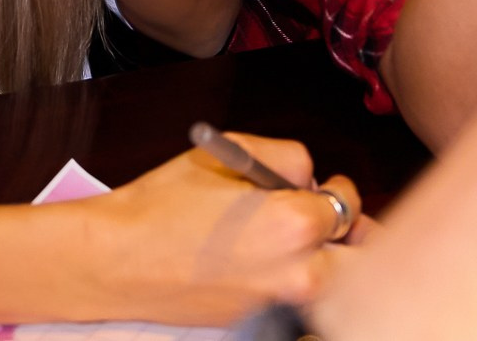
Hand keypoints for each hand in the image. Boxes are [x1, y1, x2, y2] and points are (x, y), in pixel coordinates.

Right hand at [91, 132, 365, 324]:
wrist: (116, 260)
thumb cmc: (164, 203)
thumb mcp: (228, 152)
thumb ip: (287, 156)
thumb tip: (312, 176)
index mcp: (295, 222)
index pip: (345, 202)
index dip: (329, 188)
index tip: (315, 188)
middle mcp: (299, 272)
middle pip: (360, 254)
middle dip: (346, 232)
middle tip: (320, 220)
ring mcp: (281, 305)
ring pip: (337, 284)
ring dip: (330, 263)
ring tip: (298, 245)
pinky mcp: (262, 323)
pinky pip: (301, 302)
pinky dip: (298, 285)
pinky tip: (269, 268)